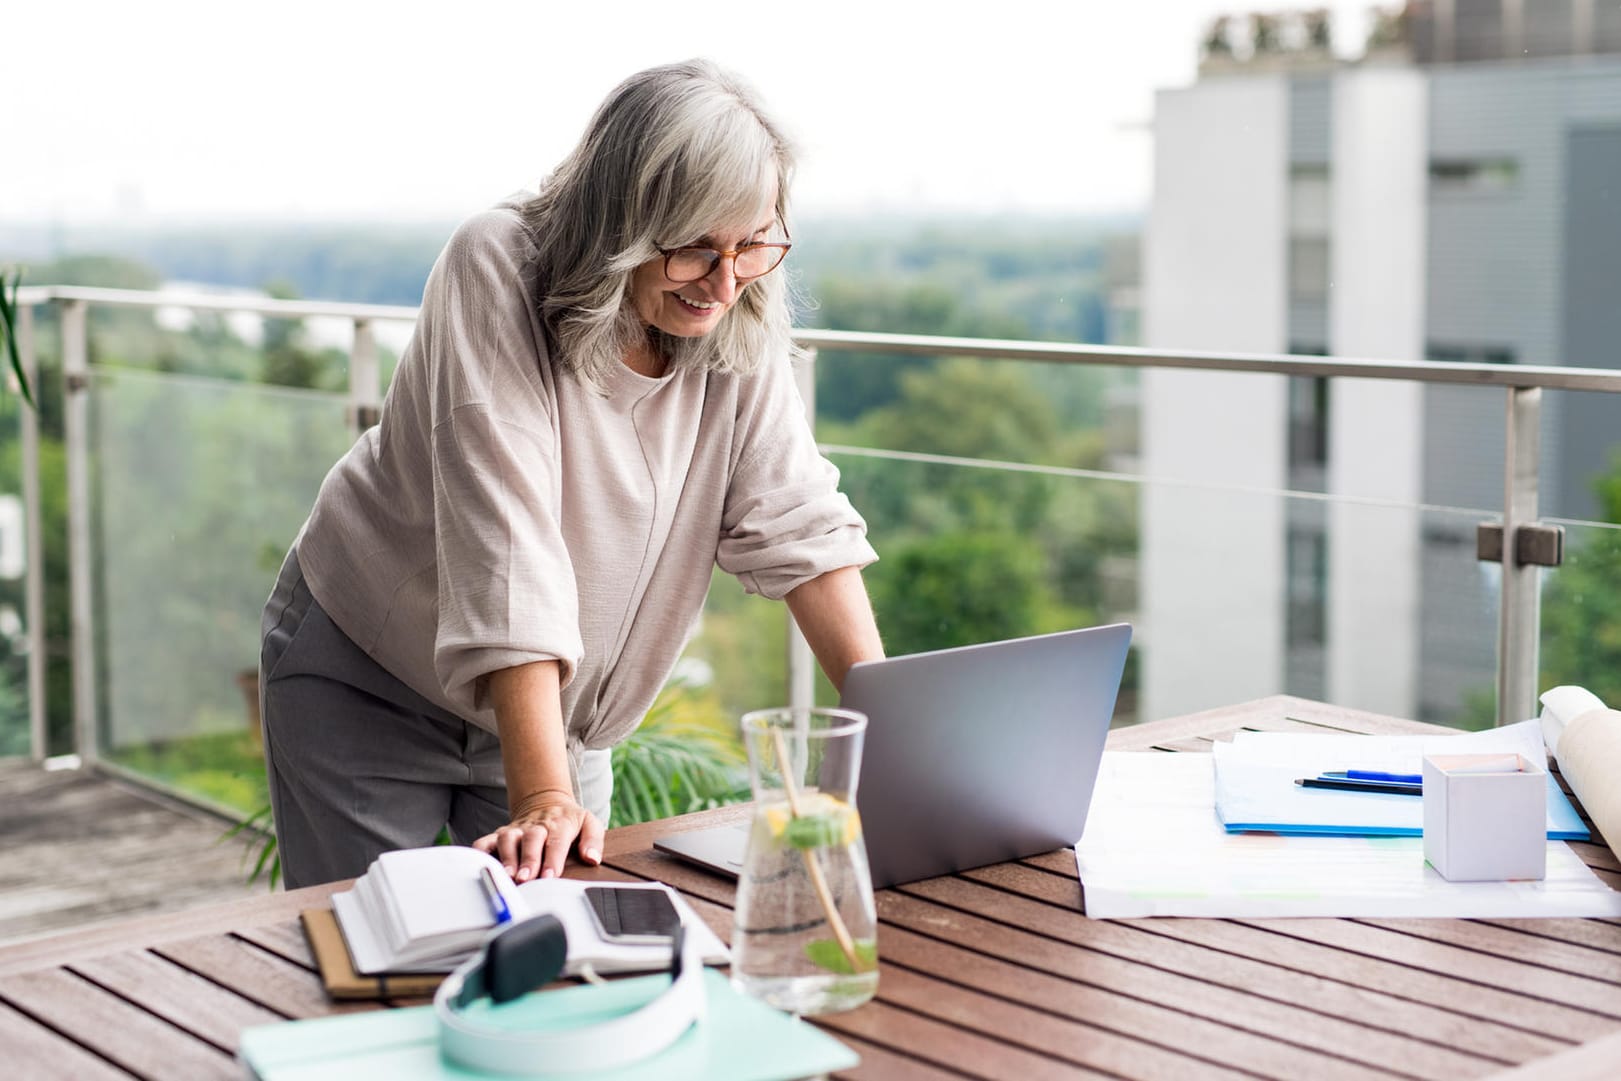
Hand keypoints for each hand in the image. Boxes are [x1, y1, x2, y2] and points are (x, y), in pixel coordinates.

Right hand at [473, 788, 605, 881]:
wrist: (546, 802)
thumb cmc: (568, 820)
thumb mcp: (589, 823)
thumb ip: (593, 840)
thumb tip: (592, 858)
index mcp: (559, 823)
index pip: (556, 840)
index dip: (552, 859)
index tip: (550, 876)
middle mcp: (535, 826)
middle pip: (531, 839)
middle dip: (528, 859)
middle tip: (526, 878)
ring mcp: (515, 830)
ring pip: (507, 839)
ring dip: (507, 857)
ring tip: (508, 876)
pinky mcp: (499, 835)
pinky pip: (485, 842)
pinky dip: (480, 853)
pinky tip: (481, 866)